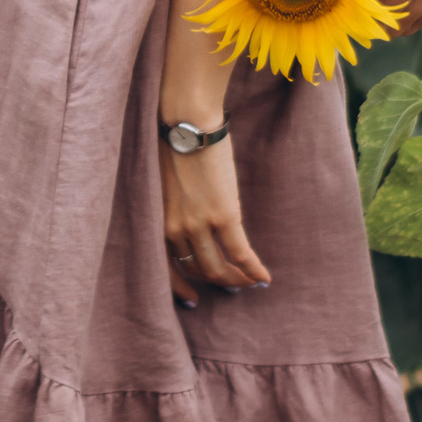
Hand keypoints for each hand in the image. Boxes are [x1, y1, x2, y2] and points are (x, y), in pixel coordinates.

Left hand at [160, 127, 271, 304]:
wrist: (186, 122)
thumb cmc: (173, 142)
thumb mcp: (163, 182)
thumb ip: (172, 205)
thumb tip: (188, 214)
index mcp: (156, 220)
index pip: (165, 268)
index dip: (180, 287)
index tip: (191, 299)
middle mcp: (174, 229)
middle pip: (196, 270)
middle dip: (215, 282)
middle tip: (231, 287)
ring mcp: (199, 224)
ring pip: (218, 268)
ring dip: (236, 280)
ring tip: (249, 282)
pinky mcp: (223, 215)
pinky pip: (241, 253)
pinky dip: (253, 269)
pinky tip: (264, 277)